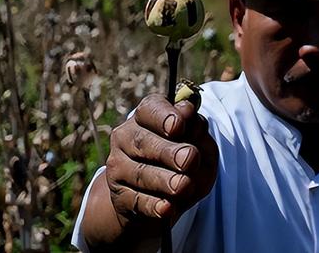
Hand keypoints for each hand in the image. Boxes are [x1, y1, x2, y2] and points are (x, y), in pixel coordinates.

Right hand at [106, 94, 217, 227]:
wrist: (159, 199)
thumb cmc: (183, 163)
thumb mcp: (200, 146)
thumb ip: (198, 131)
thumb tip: (191, 115)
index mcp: (146, 117)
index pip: (150, 109)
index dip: (164, 116)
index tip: (179, 125)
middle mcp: (126, 137)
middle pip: (143, 141)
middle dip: (169, 151)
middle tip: (190, 159)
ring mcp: (119, 167)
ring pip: (140, 172)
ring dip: (163, 180)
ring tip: (184, 186)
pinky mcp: (119, 196)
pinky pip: (136, 200)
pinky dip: (153, 205)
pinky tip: (167, 208)